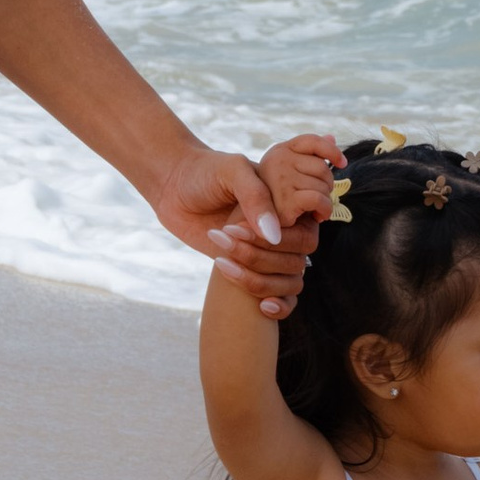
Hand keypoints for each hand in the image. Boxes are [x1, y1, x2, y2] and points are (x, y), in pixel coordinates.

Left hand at [152, 140, 324, 316]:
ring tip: (220, 260)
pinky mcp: (252, 270)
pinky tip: (263, 307)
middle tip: (223, 236)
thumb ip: (255, 197)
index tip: (237, 227)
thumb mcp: (232, 172)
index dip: (278, 238)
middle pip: (296, 262)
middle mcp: (285, 232)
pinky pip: (280, 296)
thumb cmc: (205, 173)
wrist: (174, 187)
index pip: (304, 235)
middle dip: (259, 257)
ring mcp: (270, 253)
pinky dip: (278, 306)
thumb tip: (274, 236)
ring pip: (288, 282)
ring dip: (257, 280)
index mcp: (290, 207)